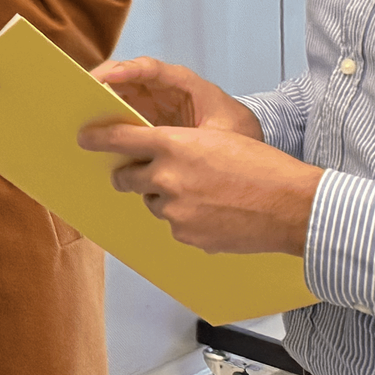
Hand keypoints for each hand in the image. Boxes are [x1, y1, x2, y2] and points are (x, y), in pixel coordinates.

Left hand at [77, 121, 321, 254]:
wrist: (291, 206)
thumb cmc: (261, 167)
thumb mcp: (216, 140)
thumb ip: (178, 148)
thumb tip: (155, 156)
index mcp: (174, 145)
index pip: (120, 139)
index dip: (98, 138)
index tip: (84, 138)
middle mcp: (166, 177)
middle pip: (127, 176)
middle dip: (132, 175)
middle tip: (146, 173)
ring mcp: (174, 210)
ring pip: (153, 202)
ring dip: (167, 198)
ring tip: (203, 194)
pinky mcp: (185, 236)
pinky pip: (174, 226)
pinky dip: (187, 220)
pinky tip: (214, 214)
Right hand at [92, 57, 262, 139]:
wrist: (245, 143)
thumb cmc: (237, 133)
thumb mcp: (222, 135)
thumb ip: (198, 139)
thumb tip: (174, 148)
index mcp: (185, 83)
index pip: (153, 69)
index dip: (129, 70)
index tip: (109, 77)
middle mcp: (163, 87)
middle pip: (127, 75)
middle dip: (104, 80)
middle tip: (83, 92)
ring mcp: (151, 100)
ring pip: (119, 91)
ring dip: (100, 99)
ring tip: (81, 111)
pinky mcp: (144, 116)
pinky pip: (120, 110)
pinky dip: (106, 118)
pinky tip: (94, 131)